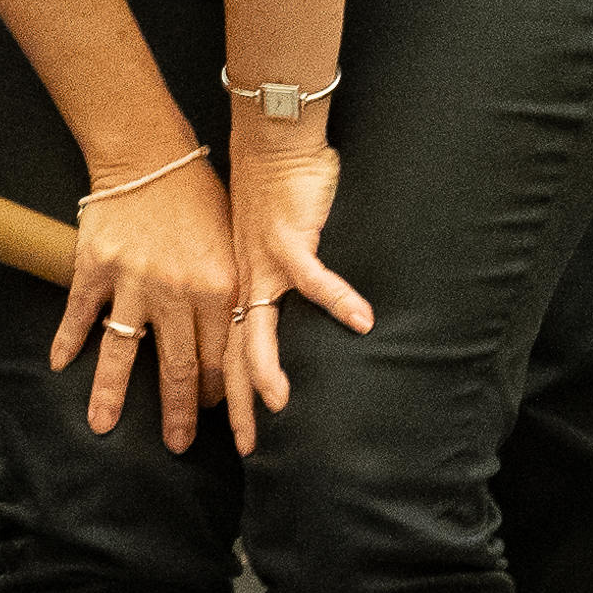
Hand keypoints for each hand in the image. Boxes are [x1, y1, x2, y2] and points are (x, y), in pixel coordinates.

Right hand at [51, 149, 233, 451]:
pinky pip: (81, 314)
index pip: (225, 361)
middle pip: (178, 369)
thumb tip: (237, 348)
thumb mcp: (231, 249)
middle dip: (178, 414)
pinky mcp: (97, 268)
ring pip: (123, 353)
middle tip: (178, 445)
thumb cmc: (199, 199)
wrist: (151, 155)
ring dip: (112, 394)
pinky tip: (60, 363)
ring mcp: (134, 282)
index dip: (225, 399)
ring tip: (103, 427)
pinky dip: (68, 341)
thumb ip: (231, 297)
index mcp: (220, 289)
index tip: (224, 426)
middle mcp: (178, 292)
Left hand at [225, 137, 376, 449]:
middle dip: (239, 405)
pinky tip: (364, 322)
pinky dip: (338, 300)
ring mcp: (263, 266)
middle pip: (235, 357)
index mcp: (237, 291)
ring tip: (280, 404)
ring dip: (268, 368)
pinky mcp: (288, 240)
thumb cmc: (272, 197)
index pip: (228, 355)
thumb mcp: (264, 252)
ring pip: (258, 328)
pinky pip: (315, 278)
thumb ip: (276, 287)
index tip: (233, 436)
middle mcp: (243, 286)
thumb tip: (292, 319)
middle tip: (246, 447)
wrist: (269, 145)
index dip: (230, 397)